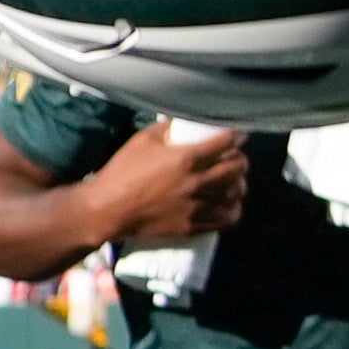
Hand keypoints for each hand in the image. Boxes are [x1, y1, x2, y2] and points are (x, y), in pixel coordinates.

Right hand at [98, 125, 247, 242]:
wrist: (108, 210)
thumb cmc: (121, 172)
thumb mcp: (141, 141)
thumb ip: (167, 129)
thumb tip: (184, 123)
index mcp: (186, 159)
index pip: (227, 142)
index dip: (236, 135)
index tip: (237, 135)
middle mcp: (197, 182)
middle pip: (238, 168)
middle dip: (240, 158)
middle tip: (234, 156)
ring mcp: (198, 206)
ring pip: (237, 193)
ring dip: (238, 183)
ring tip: (232, 180)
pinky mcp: (195, 225)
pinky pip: (229, 218)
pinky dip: (233, 208)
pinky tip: (227, 202)